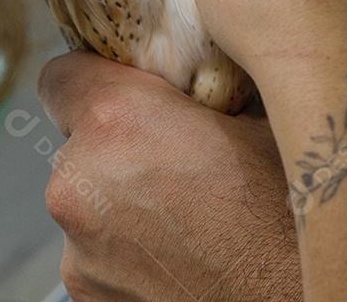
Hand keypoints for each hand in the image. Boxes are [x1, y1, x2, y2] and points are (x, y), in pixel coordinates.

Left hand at [38, 51, 300, 301]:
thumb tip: (205, 68)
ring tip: (188, 212)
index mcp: (116, 121)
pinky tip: (181, 252)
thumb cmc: (285, 221)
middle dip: (119, 142)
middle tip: (177, 153)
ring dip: (123, 198)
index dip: (95, 76)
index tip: (127, 86)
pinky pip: (96, 251)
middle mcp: (80, 184)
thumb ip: (210, 87)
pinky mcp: (87, 298)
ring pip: (89, 199)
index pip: (60, 76)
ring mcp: (77, 252)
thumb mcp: (261, 118)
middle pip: (78, 141)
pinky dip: (128, 248)